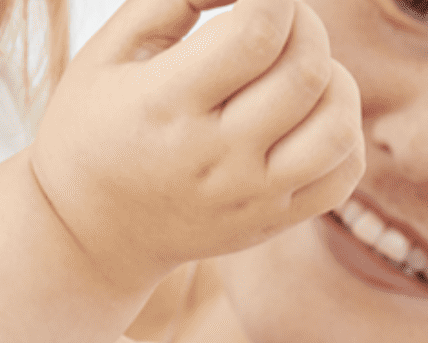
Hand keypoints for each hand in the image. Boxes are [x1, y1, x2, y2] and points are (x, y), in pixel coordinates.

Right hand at [32, 0, 364, 288]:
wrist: (84, 232)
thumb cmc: (93, 125)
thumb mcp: (110, 52)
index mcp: (163, 105)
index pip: (258, 30)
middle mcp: (211, 157)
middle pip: (305, 69)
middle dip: (304, 25)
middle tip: (273, 25)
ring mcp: (245, 197)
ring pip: (337, 124)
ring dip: (332, 80)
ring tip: (293, 73)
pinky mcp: (268, 223)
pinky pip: (343, 174)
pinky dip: (340, 134)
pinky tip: (303, 120)